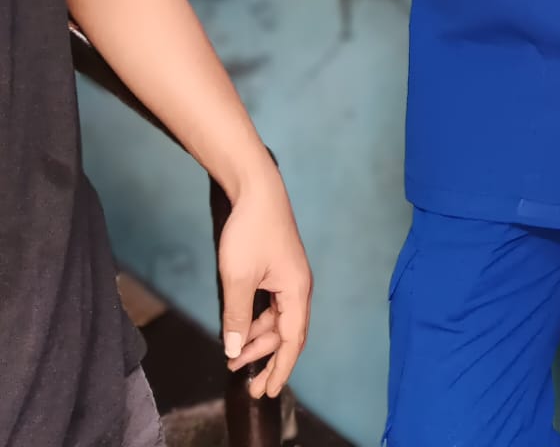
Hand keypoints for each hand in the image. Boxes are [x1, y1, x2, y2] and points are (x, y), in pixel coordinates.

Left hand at [216, 173, 311, 399]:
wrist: (258, 192)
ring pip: (279, 321)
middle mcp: (299, 288)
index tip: (269, 392)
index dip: (282, 368)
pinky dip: (258, 323)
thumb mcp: (238, 278)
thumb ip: (238, 316)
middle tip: (250, 385)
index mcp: (297, 291)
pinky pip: (273, 307)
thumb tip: (235, 349)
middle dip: (269, 360)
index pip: (293, 339)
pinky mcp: (280, 272)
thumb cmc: (250, 232)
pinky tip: (241, 329)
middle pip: (288, 333)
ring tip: (235, 359)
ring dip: (259, 341)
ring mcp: (291, 279)